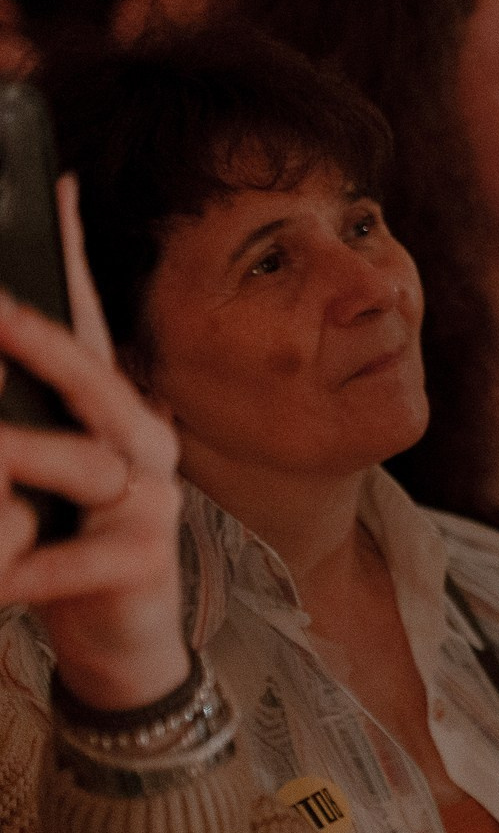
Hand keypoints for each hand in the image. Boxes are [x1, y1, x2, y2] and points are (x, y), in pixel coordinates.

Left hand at [0, 180, 188, 709]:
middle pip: (95, 379)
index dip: (75, 257)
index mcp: (115, 415)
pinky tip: (1, 575)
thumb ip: (29, 421)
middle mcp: (144, 445)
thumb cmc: (68, 545)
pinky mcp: (143, 562)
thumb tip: (3, 345)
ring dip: (21, 457)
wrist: (123, 643)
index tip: (56, 188)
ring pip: (87, 462)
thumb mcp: (42, 474)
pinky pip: (77, 556)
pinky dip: (27, 567)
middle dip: (42, 341)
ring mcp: (150, 503)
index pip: (90, 322)